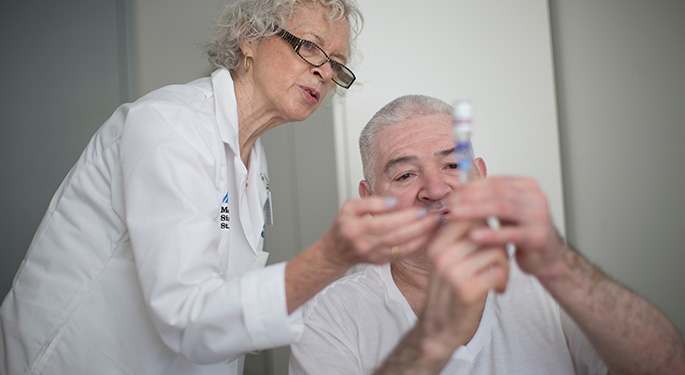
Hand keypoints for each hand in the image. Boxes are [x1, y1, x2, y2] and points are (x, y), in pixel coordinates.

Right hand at [321, 197, 441, 267]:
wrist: (336, 251)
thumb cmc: (344, 225)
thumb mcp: (349, 207)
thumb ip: (370, 202)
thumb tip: (393, 202)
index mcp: (355, 229)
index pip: (383, 223)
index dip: (404, 217)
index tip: (420, 210)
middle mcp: (365, 244)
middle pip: (397, 236)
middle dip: (419, 227)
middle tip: (435, 216)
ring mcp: (374, 255)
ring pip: (403, 247)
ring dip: (422, 236)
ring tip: (436, 224)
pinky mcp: (382, 261)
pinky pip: (403, 253)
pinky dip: (418, 245)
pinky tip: (428, 235)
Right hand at [421, 220, 508, 355]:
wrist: (439, 328)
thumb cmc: (450, 291)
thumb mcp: (448, 259)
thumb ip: (462, 237)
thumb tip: (484, 208)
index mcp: (437, 244)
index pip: (468, 215)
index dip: (488, 220)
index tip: (497, 233)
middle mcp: (442, 255)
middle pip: (484, 232)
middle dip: (499, 243)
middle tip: (501, 259)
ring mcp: (453, 273)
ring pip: (495, 252)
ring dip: (504, 266)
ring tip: (500, 277)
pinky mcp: (467, 290)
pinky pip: (499, 272)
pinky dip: (504, 280)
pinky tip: (498, 289)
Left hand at [448, 177, 565, 277]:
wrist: (547, 257)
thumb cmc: (524, 233)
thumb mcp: (506, 211)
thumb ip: (488, 199)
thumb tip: (459, 190)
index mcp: (527, 187)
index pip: (495, 181)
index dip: (471, 186)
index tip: (452, 193)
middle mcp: (536, 198)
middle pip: (497, 192)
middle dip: (469, 197)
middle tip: (450, 203)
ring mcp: (539, 217)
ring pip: (502, 208)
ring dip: (475, 211)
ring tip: (455, 214)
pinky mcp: (538, 237)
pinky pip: (510, 234)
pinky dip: (490, 234)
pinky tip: (473, 235)